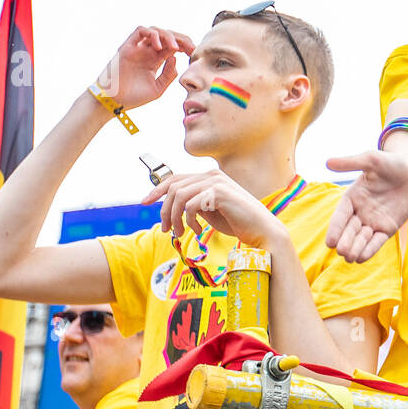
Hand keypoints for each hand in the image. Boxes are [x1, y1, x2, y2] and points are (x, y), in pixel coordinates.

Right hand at [94, 26, 195, 109]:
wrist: (114, 102)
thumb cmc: (133, 97)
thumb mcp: (158, 88)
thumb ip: (168, 74)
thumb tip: (175, 57)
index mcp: (155, 60)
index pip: (173, 47)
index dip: (185, 47)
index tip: (195, 54)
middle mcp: (147, 51)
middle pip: (167, 36)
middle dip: (181, 39)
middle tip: (191, 48)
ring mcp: (137, 48)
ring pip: (155, 31)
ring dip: (167, 36)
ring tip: (174, 48)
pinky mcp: (127, 47)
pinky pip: (140, 31)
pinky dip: (152, 35)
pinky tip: (158, 47)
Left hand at [143, 169, 285, 249]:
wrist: (262, 231)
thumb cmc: (238, 223)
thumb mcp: (210, 211)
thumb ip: (195, 204)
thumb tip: (173, 205)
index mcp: (210, 177)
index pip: (176, 178)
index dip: (157, 189)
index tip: (145, 202)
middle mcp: (212, 175)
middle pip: (174, 187)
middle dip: (164, 209)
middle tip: (166, 229)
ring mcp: (216, 182)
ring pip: (179, 196)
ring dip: (175, 217)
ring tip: (180, 233)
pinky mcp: (219, 193)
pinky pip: (190, 205)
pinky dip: (188, 220)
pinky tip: (197, 231)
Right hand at [324, 150, 407, 262]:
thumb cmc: (391, 162)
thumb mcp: (371, 159)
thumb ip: (350, 163)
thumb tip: (328, 162)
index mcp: (352, 198)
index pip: (340, 216)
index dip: (335, 229)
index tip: (329, 242)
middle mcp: (360, 212)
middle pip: (349, 230)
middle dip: (345, 241)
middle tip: (341, 251)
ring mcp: (373, 222)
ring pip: (361, 239)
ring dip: (355, 248)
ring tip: (350, 257)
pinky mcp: (388, 228)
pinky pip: (377, 242)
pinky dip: (369, 250)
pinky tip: (361, 258)